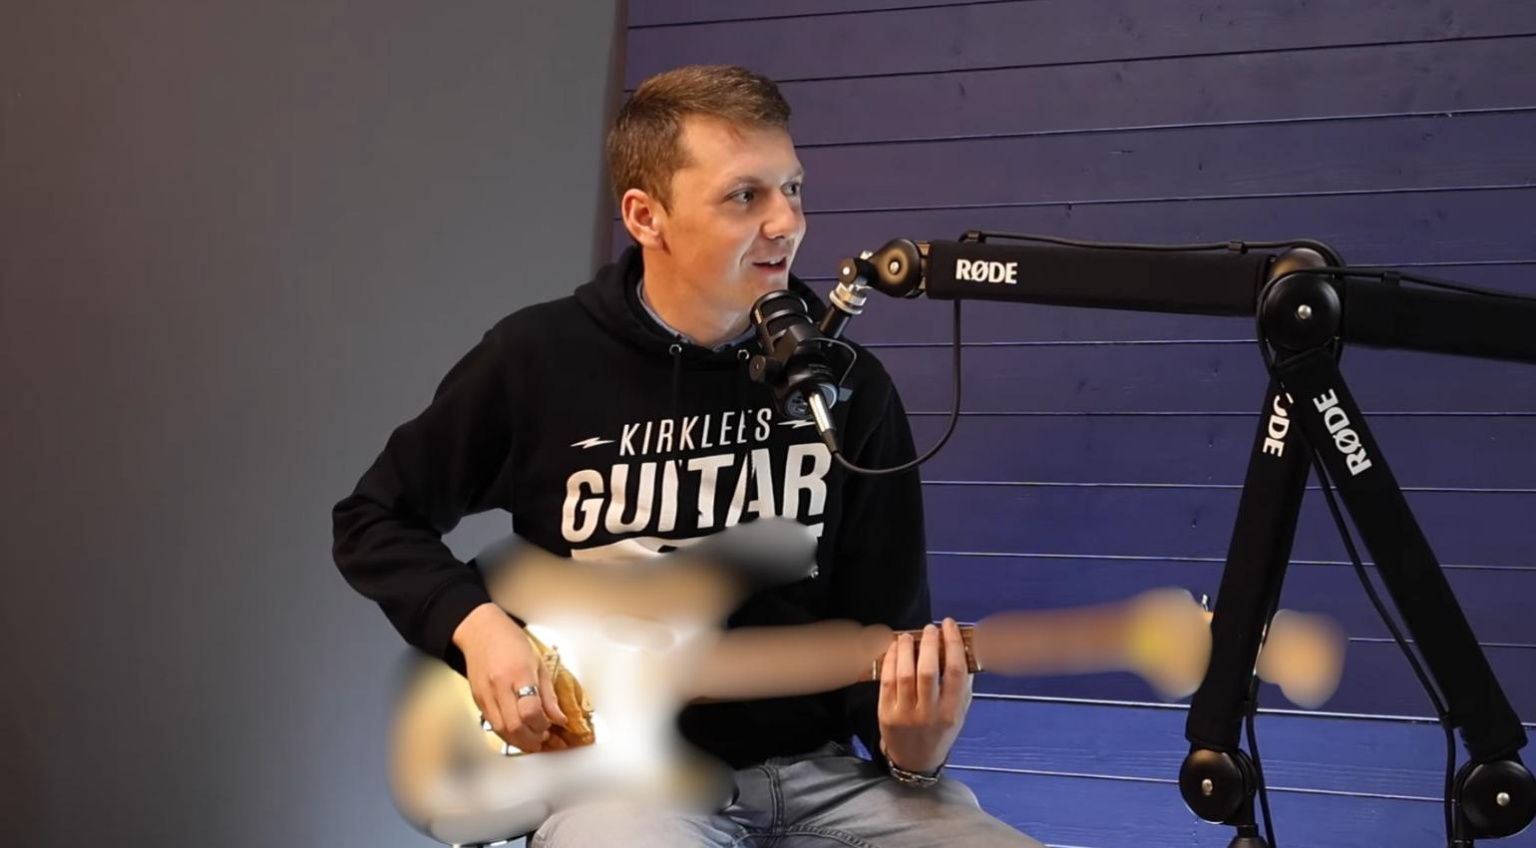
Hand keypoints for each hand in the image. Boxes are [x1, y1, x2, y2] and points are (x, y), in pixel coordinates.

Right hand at [452, 602, 569, 751]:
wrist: (481, 632)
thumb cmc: (510, 642)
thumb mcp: (538, 662)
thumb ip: (548, 693)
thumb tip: (559, 717)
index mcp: (519, 673)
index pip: (530, 710)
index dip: (542, 724)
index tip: (550, 725)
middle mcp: (499, 686)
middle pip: (515, 726)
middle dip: (532, 739)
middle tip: (542, 737)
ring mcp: (486, 694)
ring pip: (501, 730)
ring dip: (519, 741)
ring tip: (532, 738)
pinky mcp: (477, 700)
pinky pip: (492, 725)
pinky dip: (507, 734)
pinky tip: (518, 731)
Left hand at [877, 618, 971, 773]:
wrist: (915, 761)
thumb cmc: (939, 733)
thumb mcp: (959, 714)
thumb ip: (963, 687)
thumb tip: (962, 651)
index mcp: (951, 712)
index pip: (956, 672)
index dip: (953, 644)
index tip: (949, 626)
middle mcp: (929, 713)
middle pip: (929, 670)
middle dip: (929, 643)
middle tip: (929, 629)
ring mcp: (906, 714)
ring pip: (905, 674)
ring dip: (907, 649)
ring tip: (909, 636)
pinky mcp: (886, 713)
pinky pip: (887, 681)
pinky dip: (891, 661)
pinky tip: (895, 649)